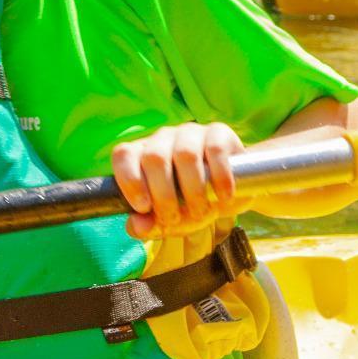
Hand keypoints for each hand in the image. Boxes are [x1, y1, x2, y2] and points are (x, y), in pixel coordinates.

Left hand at [111, 123, 245, 239]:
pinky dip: (220, 179)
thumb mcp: (171, 221)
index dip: (129, 180)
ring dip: (193, 191)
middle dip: (164, 195)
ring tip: (200, 212)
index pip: (123, 155)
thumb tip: (136, 226)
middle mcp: (162, 138)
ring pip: (185, 154)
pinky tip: (223, 197)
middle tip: (174, 218)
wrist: (234, 191)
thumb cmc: (193, 204)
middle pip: (154, 157)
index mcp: (142, 155)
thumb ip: (150, 226)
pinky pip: (215, 151)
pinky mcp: (218, 132)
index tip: (143, 207)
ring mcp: (190, 132)